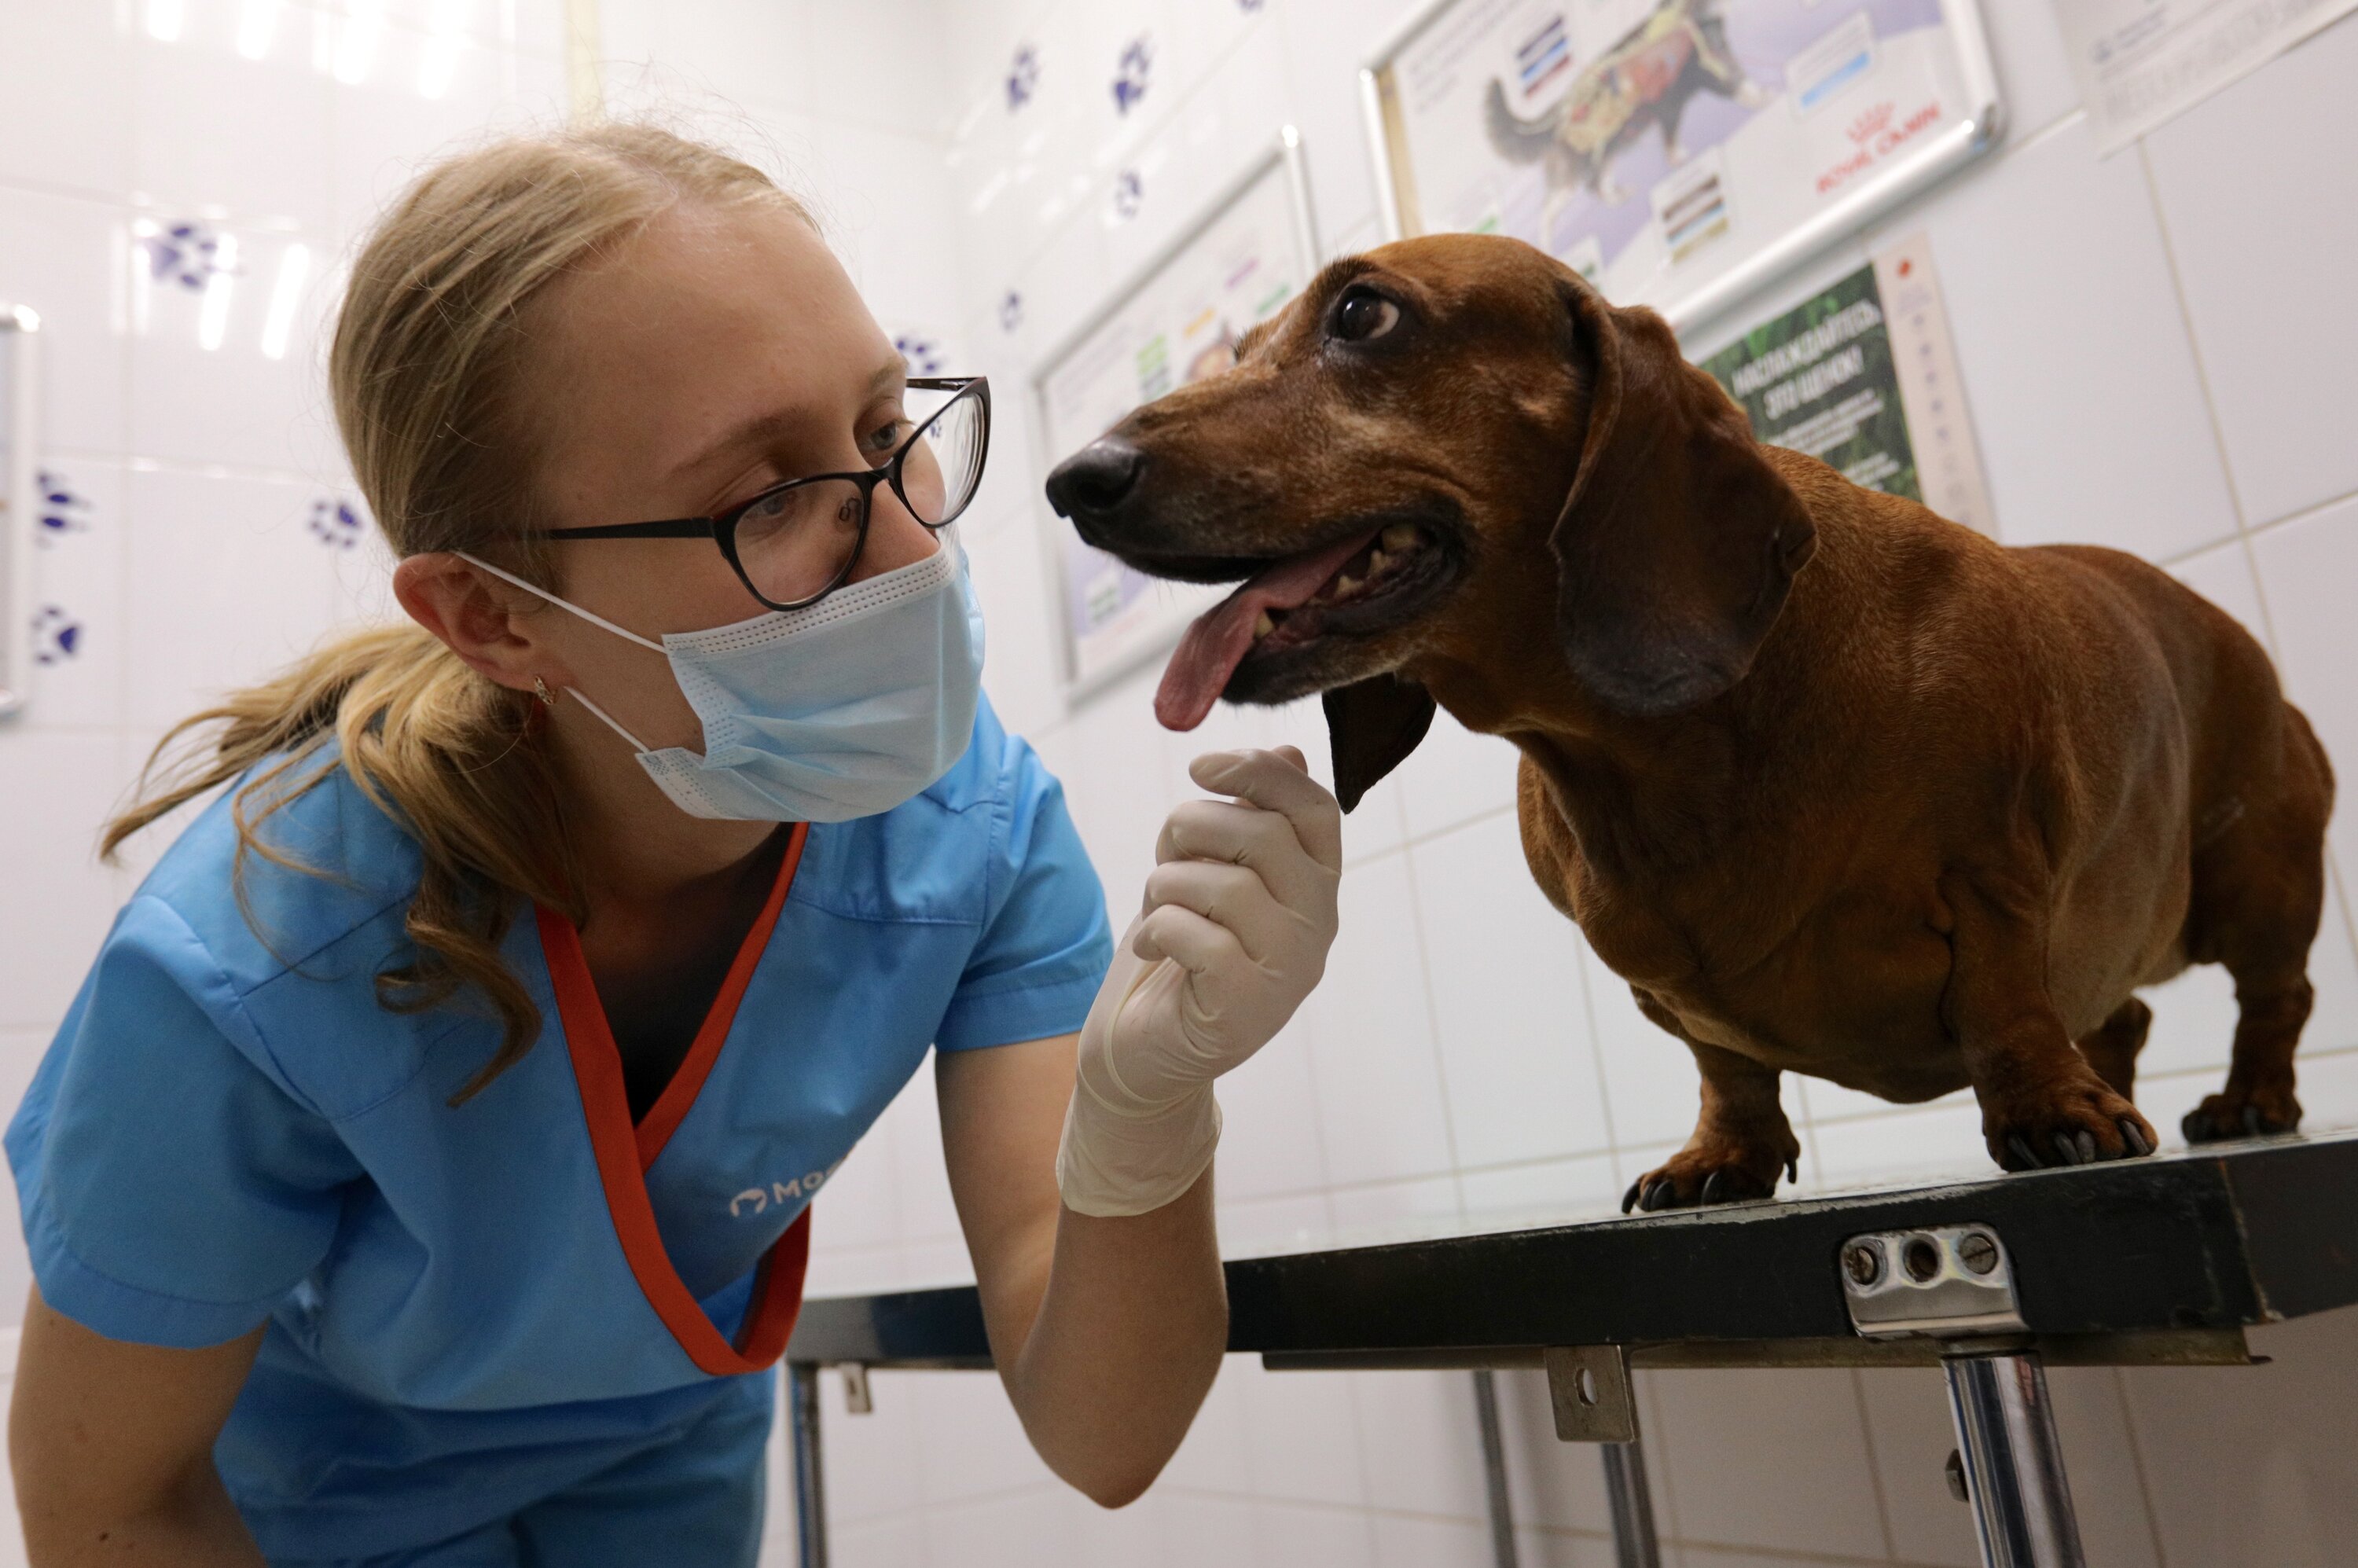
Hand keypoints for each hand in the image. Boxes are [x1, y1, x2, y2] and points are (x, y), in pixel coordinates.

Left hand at [1057, 747, 1343, 1216]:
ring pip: (1227, 885)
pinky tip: (1154, 949)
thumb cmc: (1179, 952)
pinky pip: (1199, 936)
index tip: (1203, 767)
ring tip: (1158, 909)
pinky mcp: (1248, 1007)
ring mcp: (1289, 971)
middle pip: (1267, 837)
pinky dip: (1160, 931)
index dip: (1262, 773)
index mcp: (1315, 885)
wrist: (1143, 1052)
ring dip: (1168, 884)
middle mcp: (1316, 927)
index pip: (1316, 809)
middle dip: (1196, 826)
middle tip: (1167, 851)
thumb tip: (1288, 751)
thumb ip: (1247, 819)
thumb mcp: (1208, 871)